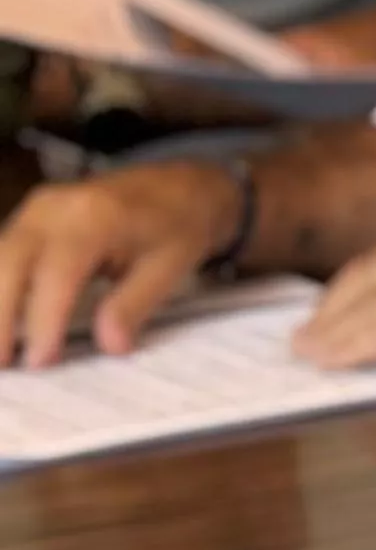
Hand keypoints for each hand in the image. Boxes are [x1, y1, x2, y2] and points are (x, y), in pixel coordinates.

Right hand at [0, 161, 243, 364]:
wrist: (183, 185)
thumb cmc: (180, 224)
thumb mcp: (170, 266)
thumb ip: (134, 305)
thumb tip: (109, 346)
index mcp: (94, 217)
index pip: (56, 275)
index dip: (44, 321)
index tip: (41, 361)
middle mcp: (55, 208)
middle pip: (10, 265)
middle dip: (1, 318)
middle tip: (5, 364)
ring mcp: (38, 208)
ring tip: (1, 352)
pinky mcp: (31, 215)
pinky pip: (5, 253)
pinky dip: (1, 286)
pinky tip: (6, 319)